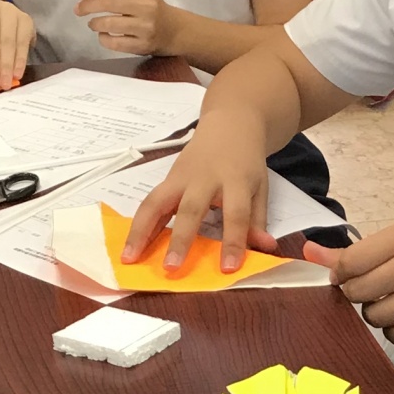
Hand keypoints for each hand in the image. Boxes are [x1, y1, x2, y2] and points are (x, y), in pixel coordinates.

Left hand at [77, 0, 178, 58]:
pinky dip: (103, 38)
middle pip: (109, 3)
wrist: (172, 30)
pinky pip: (115, 43)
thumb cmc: (149, 4)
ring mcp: (146, 27)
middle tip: (78, 9)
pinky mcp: (142, 45)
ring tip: (92, 23)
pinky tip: (103, 35)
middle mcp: (147, 6)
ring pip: (109, 24)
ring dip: (94, 23)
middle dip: (88, 5)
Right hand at [121, 109, 280, 272]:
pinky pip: (149, 202)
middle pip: (191, 209)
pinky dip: (138, 224)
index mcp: (236, 181)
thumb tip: (265, 248)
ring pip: (157, 202)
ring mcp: (181, 177)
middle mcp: (205, 178)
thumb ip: (258, 220)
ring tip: (129, 258)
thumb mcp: (259, 188)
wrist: (230, 125)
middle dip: (180, 239)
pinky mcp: (167, 178)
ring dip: (141, 231)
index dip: (233, 241)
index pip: (236, 214)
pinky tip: (130, 246)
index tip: (228, 268)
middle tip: (171, 267)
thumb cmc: (246, 162)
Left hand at [303, 222, 393, 344]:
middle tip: (372, 288)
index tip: (347, 275)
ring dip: (375, 313)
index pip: (350, 262)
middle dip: (357, 295)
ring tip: (391, 301)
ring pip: (375, 318)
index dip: (340, 274)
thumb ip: (352, 252)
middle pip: (359, 293)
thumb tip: (308, 254)